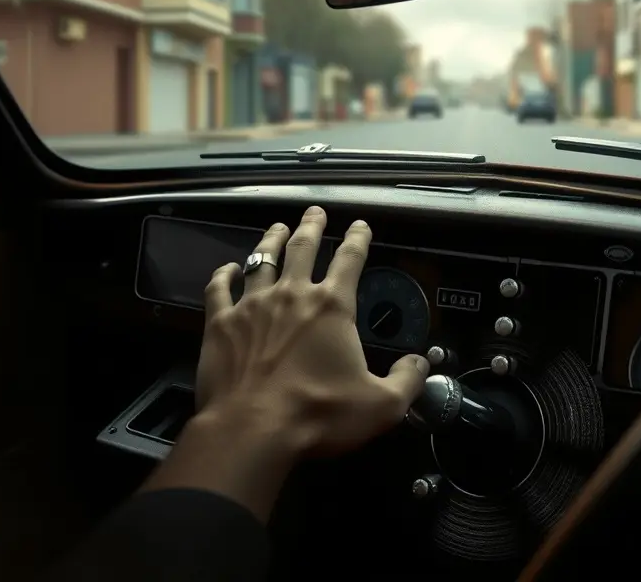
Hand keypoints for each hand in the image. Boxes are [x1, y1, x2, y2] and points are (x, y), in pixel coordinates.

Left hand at [196, 206, 429, 456]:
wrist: (252, 429)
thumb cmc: (319, 415)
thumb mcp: (381, 405)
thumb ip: (407, 381)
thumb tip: (421, 364)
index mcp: (332, 306)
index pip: (350, 259)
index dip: (358, 238)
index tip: (361, 224)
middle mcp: (291, 295)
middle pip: (303, 248)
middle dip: (312, 226)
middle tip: (315, 211)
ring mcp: (252, 305)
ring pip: (261, 260)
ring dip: (270, 241)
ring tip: (276, 228)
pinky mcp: (220, 323)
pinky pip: (219, 289)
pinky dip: (223, 275)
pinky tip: (227, 268)